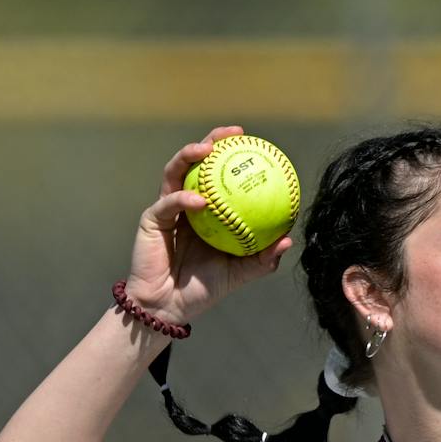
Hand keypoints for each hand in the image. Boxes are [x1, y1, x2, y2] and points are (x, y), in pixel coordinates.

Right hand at [122, 126, 292, 326]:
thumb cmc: (203, 289)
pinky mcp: (151, 219)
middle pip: (196, 162)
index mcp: (208, 211)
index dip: (235, 157)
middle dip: (213, 140)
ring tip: (207, 150)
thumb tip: (289, 240)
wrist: (168, 306)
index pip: (220, 175)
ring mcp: (167, 208)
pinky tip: (199, 200)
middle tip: (234, 134)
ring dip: (190, 155)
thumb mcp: (240, 273)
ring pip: (176, 172)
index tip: (257, 145)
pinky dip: (184, 199)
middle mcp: (186, 203)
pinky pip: (168, 204)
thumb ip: (263, 258)